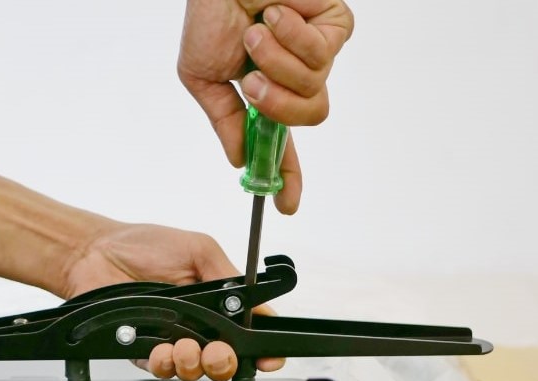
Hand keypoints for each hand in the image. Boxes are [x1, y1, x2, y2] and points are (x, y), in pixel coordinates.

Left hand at [63, 222, 284, 380]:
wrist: (95, 254)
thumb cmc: (143, 245)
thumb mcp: (198, 250)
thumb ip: (228, 276)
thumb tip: (257, 301)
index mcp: (217, 301)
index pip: (248, 332)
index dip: (261, 350)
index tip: (267, 357)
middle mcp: (198, 324)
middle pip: (224, 360)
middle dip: (225, 362)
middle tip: (216, 351)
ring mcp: (172, 340)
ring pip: (195, 370)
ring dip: (194, 364)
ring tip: (184, 346)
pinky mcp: (144, 351)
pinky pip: (162, 369)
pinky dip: (164, 363)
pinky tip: (161, 350)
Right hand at [178, 0, 353, 213]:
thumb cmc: (209, 15)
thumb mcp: (203, 78)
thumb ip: (224, 120)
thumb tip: (239, 158)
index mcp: (265, 93)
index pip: (281, 141)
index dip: (286, 173)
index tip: (287, 204)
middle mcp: (294, 77)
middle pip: (308, 118)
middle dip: (276, 104)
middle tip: (251, 83)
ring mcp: (316, 53)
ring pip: (314, 87)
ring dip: (276, 63)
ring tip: (257, 30)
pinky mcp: (334, 26)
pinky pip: (323, 55)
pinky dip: (292, 37)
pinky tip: (277, 12)